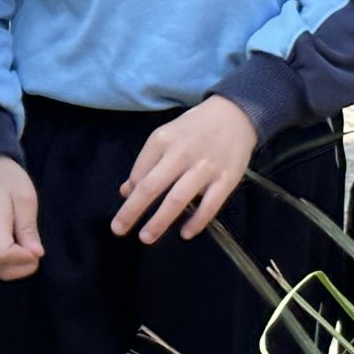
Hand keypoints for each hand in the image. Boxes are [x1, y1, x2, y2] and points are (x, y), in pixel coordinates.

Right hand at [0, 156, 43, 279]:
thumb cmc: (9, 180)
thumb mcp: (25, 199)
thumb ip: (28, 229)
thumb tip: (35, 254)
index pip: (3, 256)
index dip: (24, 259)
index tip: (37, 247)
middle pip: (0, 269)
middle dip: (23, 266)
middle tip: (33, 246)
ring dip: (15, 265)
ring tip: (23, 244)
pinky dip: (5, 264)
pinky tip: (13, 247)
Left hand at [113, 97, 256, 242]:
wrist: (234, 115)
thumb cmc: (194, 129)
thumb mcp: (165, 137)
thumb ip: (146, 163)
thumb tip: (126, 191)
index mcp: (162, 140)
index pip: (139, 173)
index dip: (130, 195)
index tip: (125, 212)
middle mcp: (181, 153)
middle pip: (152, 187)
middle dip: (132, 210)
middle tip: (118, 229)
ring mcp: (205, 167)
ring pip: (178, 199)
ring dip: (160, 221)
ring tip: (146, 238)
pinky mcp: (227, 179)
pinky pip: (210, 205)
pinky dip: (197, 221)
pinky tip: (185, 234)